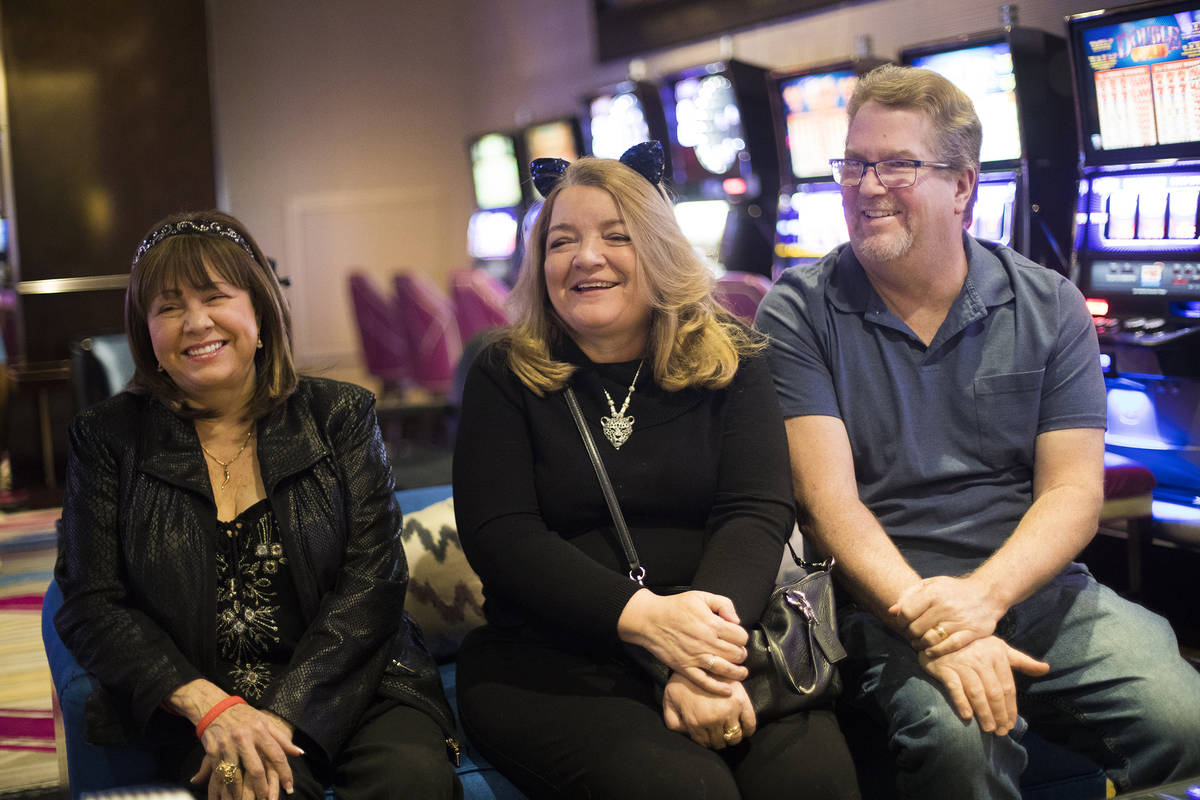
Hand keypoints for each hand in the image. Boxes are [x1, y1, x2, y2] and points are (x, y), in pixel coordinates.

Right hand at [190, 702, 302, 799]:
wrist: (214, 707)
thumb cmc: (244, 716)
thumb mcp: (265, 722)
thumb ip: (282, 739)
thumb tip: (300, 753)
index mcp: (260, 730)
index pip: (276, 754)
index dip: (285, 772)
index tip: (289, 787)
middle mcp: (244, 739)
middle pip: (256, 770)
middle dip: (263, 789)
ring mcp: (227, 746)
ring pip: (236, 777)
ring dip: (242, 794)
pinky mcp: (213, 752)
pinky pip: (219, 775)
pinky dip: (224, 790)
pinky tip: (230, 798)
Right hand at [618, 589, 748, 693]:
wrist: (649, 619)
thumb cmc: (675, 607)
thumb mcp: (701, 596)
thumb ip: (723, 604)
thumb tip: (737, 621)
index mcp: (712, 624)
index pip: (740, 636)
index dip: (742, 637)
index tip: (738, 638)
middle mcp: (706, 642)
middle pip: (736, 654)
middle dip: (741, 654)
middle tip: (739, 653)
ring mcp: (696, 657)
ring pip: (725, 670)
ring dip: (737, 673)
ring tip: (741, 672)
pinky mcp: (685, 668)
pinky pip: (705, 682)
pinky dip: (718, 688)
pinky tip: (727, 690)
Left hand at [662, 672, 756, 749]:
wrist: (698, 658)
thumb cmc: (681, 680)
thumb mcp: (669, 701)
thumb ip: (673, 722)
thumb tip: (686, 734)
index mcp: (696, 723)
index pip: (705, 743)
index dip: (707, 741)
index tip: (708, 737)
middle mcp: (714, 720)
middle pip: (720, 742)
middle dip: (718, 740)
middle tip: (718, 733)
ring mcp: (729, 711)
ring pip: (735, 737)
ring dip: (732, 737)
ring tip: (729, 731)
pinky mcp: (742, 702)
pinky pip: (750, 724)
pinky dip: (748, 731)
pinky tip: (743, 729)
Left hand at [889, 575, 1005, 656]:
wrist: (987, 594)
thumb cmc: (953, 590)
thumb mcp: (931, 585)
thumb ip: (910, 596)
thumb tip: (892, 611)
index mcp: (934, 592)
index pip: (907, 612)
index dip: (901, 621)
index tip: (903, 623)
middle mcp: (946, 606)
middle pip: (916, 628)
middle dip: (910, 634)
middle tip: (911, 635)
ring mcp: (959, 620)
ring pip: (931, 639)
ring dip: (920, 645)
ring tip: (919, 644)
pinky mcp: (972, 632)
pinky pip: (949, 646)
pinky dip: (936, 651)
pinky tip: (930, 651)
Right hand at [919, 635, 1048, 736]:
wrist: (941, 634)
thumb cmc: (974, 644)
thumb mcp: (999, 648)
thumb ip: (1022, 660)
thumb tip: (1046, 668)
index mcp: (997, 655)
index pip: (1007, 687)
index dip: (1011, 708)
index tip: (1011, 724)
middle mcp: (981, 659)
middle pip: (994, 693)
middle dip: (999, 715)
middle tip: (1001, 732)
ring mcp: (962, 663)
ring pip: (977, 692)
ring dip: (984, 713)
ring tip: (988, 729)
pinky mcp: (945, 668)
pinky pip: (955, 687)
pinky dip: (961, 702)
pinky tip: (967, 716)